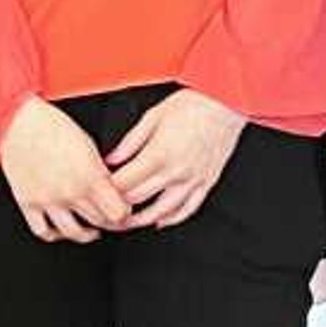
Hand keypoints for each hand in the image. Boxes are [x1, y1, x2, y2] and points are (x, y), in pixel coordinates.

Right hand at [0, 94, 133, 243]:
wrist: (18, 121)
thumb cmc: (52, 125)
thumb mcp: (88, 144)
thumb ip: (101, 171)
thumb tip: (112, 190)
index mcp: (89, 176)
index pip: (118, 212)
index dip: (124, 212)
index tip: (123, 208)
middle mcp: (69, 192)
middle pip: (100, 222)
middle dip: (109, 221)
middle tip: (110, 216)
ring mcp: (48, 200)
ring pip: (74, 233)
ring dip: (86, 233)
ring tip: (90, 229)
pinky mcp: (28, 203)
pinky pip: (43, 231)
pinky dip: (55, 234)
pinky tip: (62, 229)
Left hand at [103, 86, 245, 229]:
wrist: (226, 104)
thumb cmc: (192, 104)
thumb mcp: (153, 116)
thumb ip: (130, 141)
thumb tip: (111, 159)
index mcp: (159, 154)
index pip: (125, 183)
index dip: (108, 190)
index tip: (99, 190)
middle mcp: (176, 171)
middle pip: (139, 199)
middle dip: (119, 207)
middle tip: (107, 209)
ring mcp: (193, 180)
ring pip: (163, 211)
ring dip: (143, 220)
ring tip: (129, 222)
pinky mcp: (207, 183)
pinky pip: (189, 209)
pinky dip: (173, 219)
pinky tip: (161, 221)